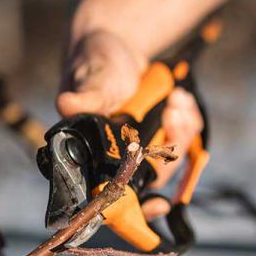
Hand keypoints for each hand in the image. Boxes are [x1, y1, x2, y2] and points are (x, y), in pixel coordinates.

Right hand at [56, 32, 203, 220]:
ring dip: (182, 128)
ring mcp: (143, 147)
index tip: (160, 206)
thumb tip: (67, 104)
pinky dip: (189, 118)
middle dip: (170, 146)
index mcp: (93, 154)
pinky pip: (185, 137)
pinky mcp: (162, 132)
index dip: (134, 211)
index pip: (111, 193)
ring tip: (176, 100)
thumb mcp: (91, 76)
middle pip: (154, 176)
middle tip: (172, 114)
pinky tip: (180, 97)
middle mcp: (118, 157)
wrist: (116, 45)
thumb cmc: (95, 62)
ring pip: (173, 158)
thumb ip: (85, 95)